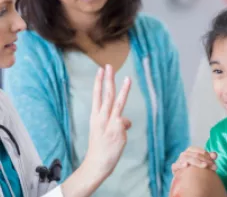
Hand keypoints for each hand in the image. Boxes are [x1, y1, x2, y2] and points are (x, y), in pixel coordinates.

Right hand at [83, 64, 131, 178]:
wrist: (97, 164)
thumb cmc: (100, 148)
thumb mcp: (105, 132)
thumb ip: (116, 122)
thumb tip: (127, 121)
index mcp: (95, 117)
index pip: (97, 96)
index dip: (99, 82)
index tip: (100, 70)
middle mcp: (101, 118)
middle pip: (106, 95)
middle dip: (108, 79)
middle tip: (109, 66)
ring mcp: (109, 123)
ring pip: (117, 102)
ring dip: (123, 90)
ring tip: (128, 78)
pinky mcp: (117, 129)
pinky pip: (125, 122)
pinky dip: (125, 126)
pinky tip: (119, 137)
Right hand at [172, 147, 216, 174]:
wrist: (186, 178)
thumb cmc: (196, 168)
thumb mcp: (204, 162)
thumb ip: (210, 158)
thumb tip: (215, 155)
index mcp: (191, 150)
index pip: (200, 151)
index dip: (208, 156)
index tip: (214, 164)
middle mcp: (184, 154)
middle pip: (195, 155)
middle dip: (205, 160)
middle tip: (213, 167)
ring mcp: (179, 160)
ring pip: (187, 158)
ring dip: (197, 162)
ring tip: (204, 166)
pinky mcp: (175, 167)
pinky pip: (176, 165)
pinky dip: (180, 164)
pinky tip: (186, 165)